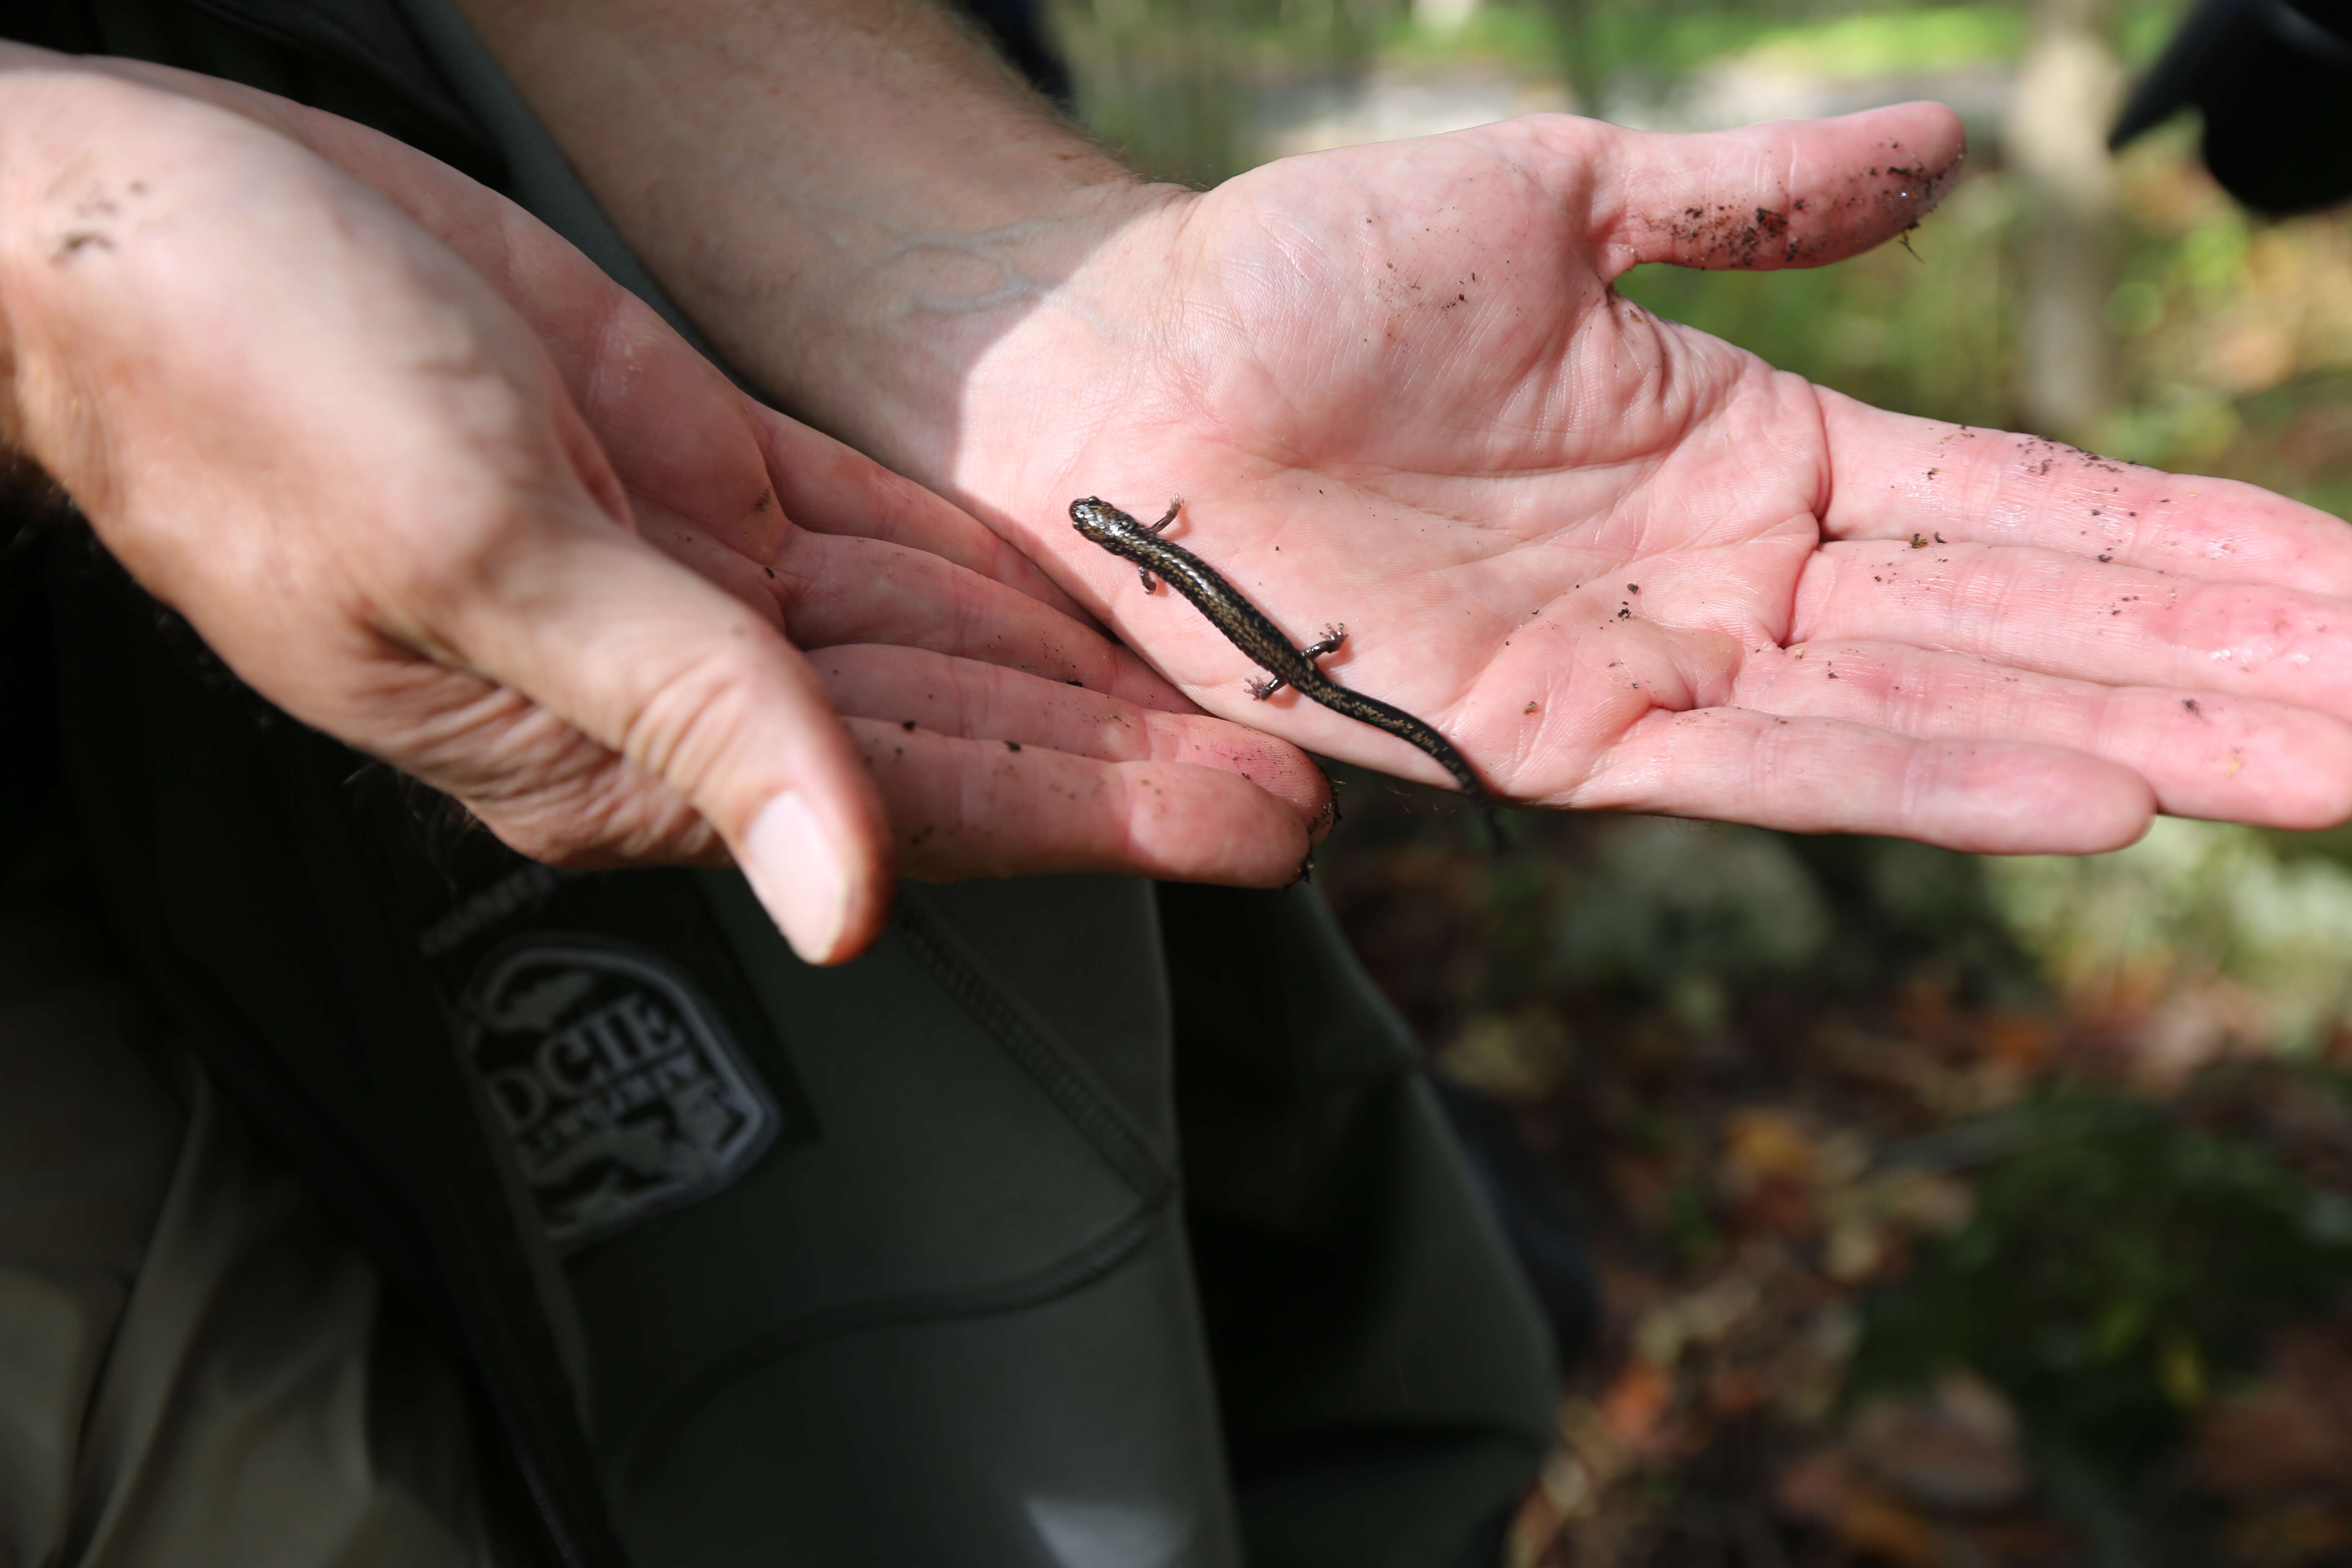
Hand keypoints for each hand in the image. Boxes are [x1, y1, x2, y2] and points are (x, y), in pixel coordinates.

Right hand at [0, 60, 1323, 966]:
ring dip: (1083, 676)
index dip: (1096, 818)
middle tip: (1310, 773)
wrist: (159, 237)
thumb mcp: (487, 558)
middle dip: (1127, 760)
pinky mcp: (695, 475)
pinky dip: (991, 577)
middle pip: (956, 739)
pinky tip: (1097, 602)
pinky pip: (882, 546)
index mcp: (626, 752)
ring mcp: (697, 581)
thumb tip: (845, 906)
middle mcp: (681, 690)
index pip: (913, 808)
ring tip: (1240, 697)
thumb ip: (693, 724)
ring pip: (938, 645)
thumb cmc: (259, 396)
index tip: (1257, 827)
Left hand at [923, 102, 2351, 852]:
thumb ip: (1756, 200)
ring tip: (2326, 765)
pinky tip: (2097, 801)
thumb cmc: (1307, 269)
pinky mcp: (1547, 736)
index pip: (2025, 509)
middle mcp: (1734, 578)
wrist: (1129, 356)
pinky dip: (1925, 785)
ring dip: (2137, 735)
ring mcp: (1652, 663)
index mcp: (1760, 452)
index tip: (2351, 585)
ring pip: (1935, 711)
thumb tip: (1950, 149)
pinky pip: (1766, 771)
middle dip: (2224, 664)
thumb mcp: (1562, 197)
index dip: (2192, 547)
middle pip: (2022, 626)